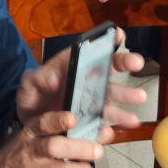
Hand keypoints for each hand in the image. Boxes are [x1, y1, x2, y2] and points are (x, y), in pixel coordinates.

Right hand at [0, 111, 102, 167]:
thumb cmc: (17, 155)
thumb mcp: (27, 137)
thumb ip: (50, 132)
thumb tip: (86, 127)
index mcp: (29, 132)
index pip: (43, 122)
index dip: (59, 120)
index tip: (74, 119)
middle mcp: (31, 150)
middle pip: (56, 147)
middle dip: (81, 148)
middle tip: (98, 151)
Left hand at [15, 30, 146, 141]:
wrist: (30, 120)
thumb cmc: (32, 95)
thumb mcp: (29, 85)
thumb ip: (37, 79)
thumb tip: (50, 77)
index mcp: (73, 67)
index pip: (92, 51)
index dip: (106, 42)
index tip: (119, 35)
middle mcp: (87, 81)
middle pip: (108, 70)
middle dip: (124, 65)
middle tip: (138, 63)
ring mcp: (90, 101)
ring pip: (111, 98)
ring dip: (124, 102)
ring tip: (134, 111)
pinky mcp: (90, 120)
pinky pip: (103, 123)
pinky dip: (110, 128)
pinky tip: (115, 132)